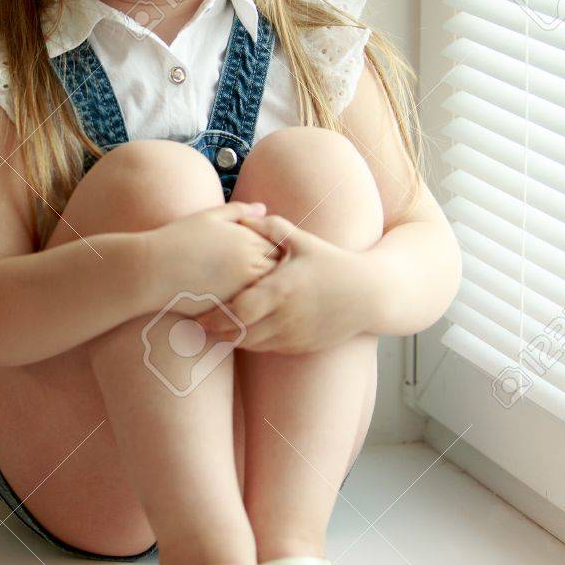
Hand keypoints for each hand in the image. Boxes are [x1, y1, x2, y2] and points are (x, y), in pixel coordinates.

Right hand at [147, 200, 286, 315]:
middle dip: (278, 276)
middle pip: (280, 273)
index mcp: (249, 240)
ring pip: (270, 295)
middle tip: (274, 281)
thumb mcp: (209, 216)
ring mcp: (242, 290)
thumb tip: (264, 208)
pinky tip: (246, 309)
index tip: (269, 259)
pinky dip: (254, 311)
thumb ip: (239, 211)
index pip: (280, 249)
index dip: (277, 254)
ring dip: (268, 295)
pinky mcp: (231, 311)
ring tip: (262, 297)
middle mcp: (251, 265)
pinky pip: (254, 313)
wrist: (151, 270)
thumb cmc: (177, 240)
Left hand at [195, 212, 371, 354]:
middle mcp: (286, 317)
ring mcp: (294, 335)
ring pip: (252, 345)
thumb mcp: (304, 241)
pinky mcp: (301, 347)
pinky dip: (251, 343)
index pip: (238, 311)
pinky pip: (268, 349)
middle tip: (195, 326)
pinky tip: (239, 333)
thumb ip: (271, 228)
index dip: (214, 316)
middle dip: (216, 332)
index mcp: (282, 290)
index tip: (196, 313)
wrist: (370, 295)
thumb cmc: (334, 264)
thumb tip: (242, 215)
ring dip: (231, 339)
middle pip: (239, 334)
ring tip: (211, 330)